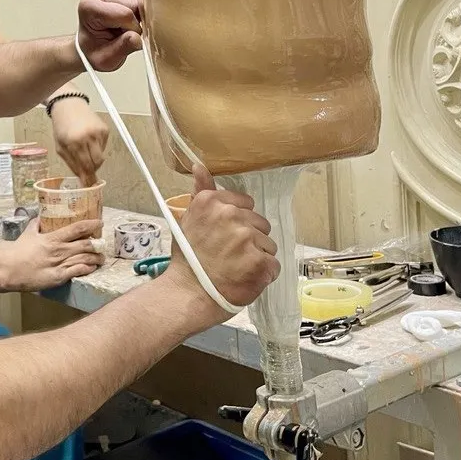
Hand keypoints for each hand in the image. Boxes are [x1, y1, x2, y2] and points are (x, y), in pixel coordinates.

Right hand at [0, 218, 103, 291]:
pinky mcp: (59, 277)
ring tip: (101, 258)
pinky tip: (92, 267)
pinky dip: (88, 268)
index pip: (77, 228)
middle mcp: (60, 249)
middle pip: (86, 244)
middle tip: (103, 243)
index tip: (100, 223)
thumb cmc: (17, 251)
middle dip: (98, 244)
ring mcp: (60, 264)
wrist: (8, 269)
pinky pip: (79, 271)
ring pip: (86, 258)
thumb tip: (40, 218)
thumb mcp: (27, 234)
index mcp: (53, 237)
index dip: (92, 225)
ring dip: (97, 258)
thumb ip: (36, 225)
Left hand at [50, 96, 109, 182]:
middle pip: (97, 163)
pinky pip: (103, 146)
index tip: (88, 185)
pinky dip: (97, 149)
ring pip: (101, 156)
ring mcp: (98, 133)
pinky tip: (89, 142)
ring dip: (95, 161)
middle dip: (93, 171)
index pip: (85, 166)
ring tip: (86, 155)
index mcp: (74, 142)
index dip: (88, 177)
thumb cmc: (62, 127)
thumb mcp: (60, 147)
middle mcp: (88, 137)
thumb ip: (72, 163)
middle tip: (90, 176)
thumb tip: (82, 178)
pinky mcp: (105, 129)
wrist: (69, 106)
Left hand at [77, 0, 142, 72]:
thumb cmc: (94, 52)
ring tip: (122, 29)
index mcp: (89, 6)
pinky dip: (138, 13)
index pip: (125, 14)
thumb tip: (137, 39)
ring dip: (138, 18)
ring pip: (139, 1)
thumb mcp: (106, 59)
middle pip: (134, 5)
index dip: (132, 30)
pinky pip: (139, 0)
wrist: (89, 46)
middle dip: (136, 23)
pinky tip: (126, 22)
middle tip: (123, 35)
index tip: (125, 40)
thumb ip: (122, 48)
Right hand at [162, 166, 279, 311]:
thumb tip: (199, 165)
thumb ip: (200, 191)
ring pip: (268, 245)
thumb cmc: (187, 260)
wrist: (187, 294)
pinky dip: (263, 274)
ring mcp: (247, 239)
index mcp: (213, 202)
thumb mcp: (188, 219)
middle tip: (228, 255)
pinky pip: (273, 265)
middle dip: (249, 240)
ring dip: (256, 258)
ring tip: (235, 268)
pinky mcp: (260, 262)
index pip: (246, 204)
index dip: (238, 223)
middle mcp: (231, 216)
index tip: (224, 237)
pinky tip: (245, 278)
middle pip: (259, 224)